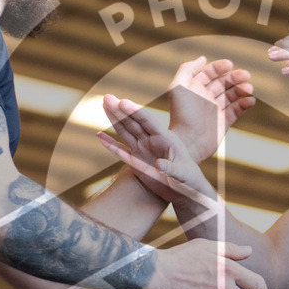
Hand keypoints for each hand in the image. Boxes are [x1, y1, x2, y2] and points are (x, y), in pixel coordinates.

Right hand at [98, 97, 212, 206]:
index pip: (148, 121)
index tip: (122, 102)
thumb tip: (159, 165)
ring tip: (104, 105)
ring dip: (114, 119)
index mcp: (165, 138)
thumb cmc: (189, 181)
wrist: (185, 191)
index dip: (135, 112)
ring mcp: (142, 150)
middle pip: (133, 122)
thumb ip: (172, 169)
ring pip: (125, 131)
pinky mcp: (136, 162)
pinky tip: (99, 135)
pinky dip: (110, 144)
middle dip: (120, 110)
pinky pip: (120, 151)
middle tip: (107, 97)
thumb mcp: (183, 175)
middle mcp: (152, 140)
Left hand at [167, 56, 254, 162]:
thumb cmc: (181, 115)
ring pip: (232, 95)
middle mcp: (205, 98)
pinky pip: (237, 110)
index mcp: (194, 88)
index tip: (230, 65)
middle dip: (235, 77)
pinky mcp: (224, 123)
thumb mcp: (177, 88)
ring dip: (242, 89)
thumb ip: (187, 70)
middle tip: (246, 75)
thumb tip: (203, 58)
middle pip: (223, 82)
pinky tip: (250, 101)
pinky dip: (245, 104)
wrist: (188, 142)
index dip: (219, 67)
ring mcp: (215, 110)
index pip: (209, 73)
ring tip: (249, 89)